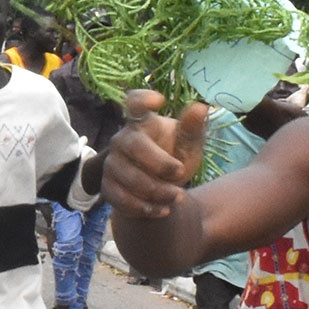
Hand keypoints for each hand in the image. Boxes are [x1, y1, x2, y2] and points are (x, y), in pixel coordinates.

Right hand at [103, 91, 211, 221]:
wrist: (161, 191)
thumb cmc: (175, 159)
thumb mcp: (189, 145)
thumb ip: (192, 128)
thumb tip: (201, 107)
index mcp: (143, 123)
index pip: (134, 102)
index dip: (143, 98)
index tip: (160, 100)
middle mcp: (122, 139)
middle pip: (134, 145)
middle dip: (159, 164)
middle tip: (181, 173)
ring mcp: (112, 163)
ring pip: (128, 176)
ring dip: (156, 191)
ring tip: (177, 197)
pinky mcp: (108, 187)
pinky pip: (121, 198)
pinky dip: (144, 207)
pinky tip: (162, 210)